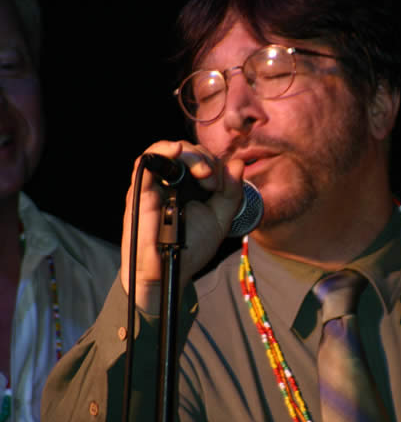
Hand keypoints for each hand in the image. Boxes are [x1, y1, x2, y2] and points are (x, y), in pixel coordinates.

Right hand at [119, 140, 243, 313]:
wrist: (170, 272)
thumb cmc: (191, 247)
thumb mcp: (220, 219)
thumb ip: (232, 193)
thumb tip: (238, 163)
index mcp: (191, 186)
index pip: (202, 159)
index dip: (215, 164)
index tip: (220, 185)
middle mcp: (171, 182)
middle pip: (187, 152)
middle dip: (205, 160)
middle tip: (213, 183)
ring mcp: (155, 185)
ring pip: (167, 151)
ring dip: (189, 155)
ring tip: (203, 172)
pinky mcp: (141, 191)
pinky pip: (145, 162)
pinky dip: (161, 151)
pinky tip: (177, 150)